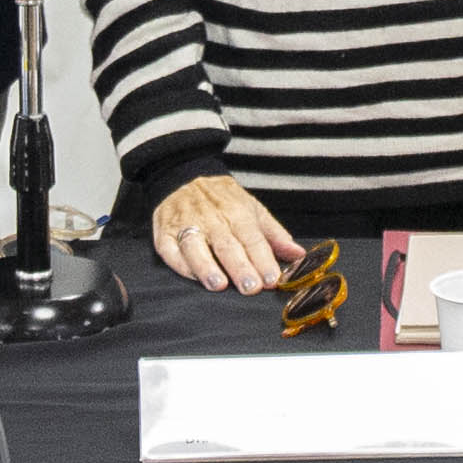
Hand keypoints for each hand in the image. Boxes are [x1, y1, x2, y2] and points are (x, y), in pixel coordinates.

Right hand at [152, 171, 302, 292]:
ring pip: (195, 247)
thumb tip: (298, 254)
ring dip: (206, 266)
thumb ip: (274, 234)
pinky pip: (169, 249)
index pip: (252, 238)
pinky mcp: (164, 232)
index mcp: (237, 212)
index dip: (263, 259)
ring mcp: (186, 225)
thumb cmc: (222, 198)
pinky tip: (192, 276)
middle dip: (240, 266)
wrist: (183, 175)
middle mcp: (211, 219)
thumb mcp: (252, 208)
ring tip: (218, 284)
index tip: (272, 279)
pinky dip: (180, 263)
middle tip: (250, 287)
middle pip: (227, 245)